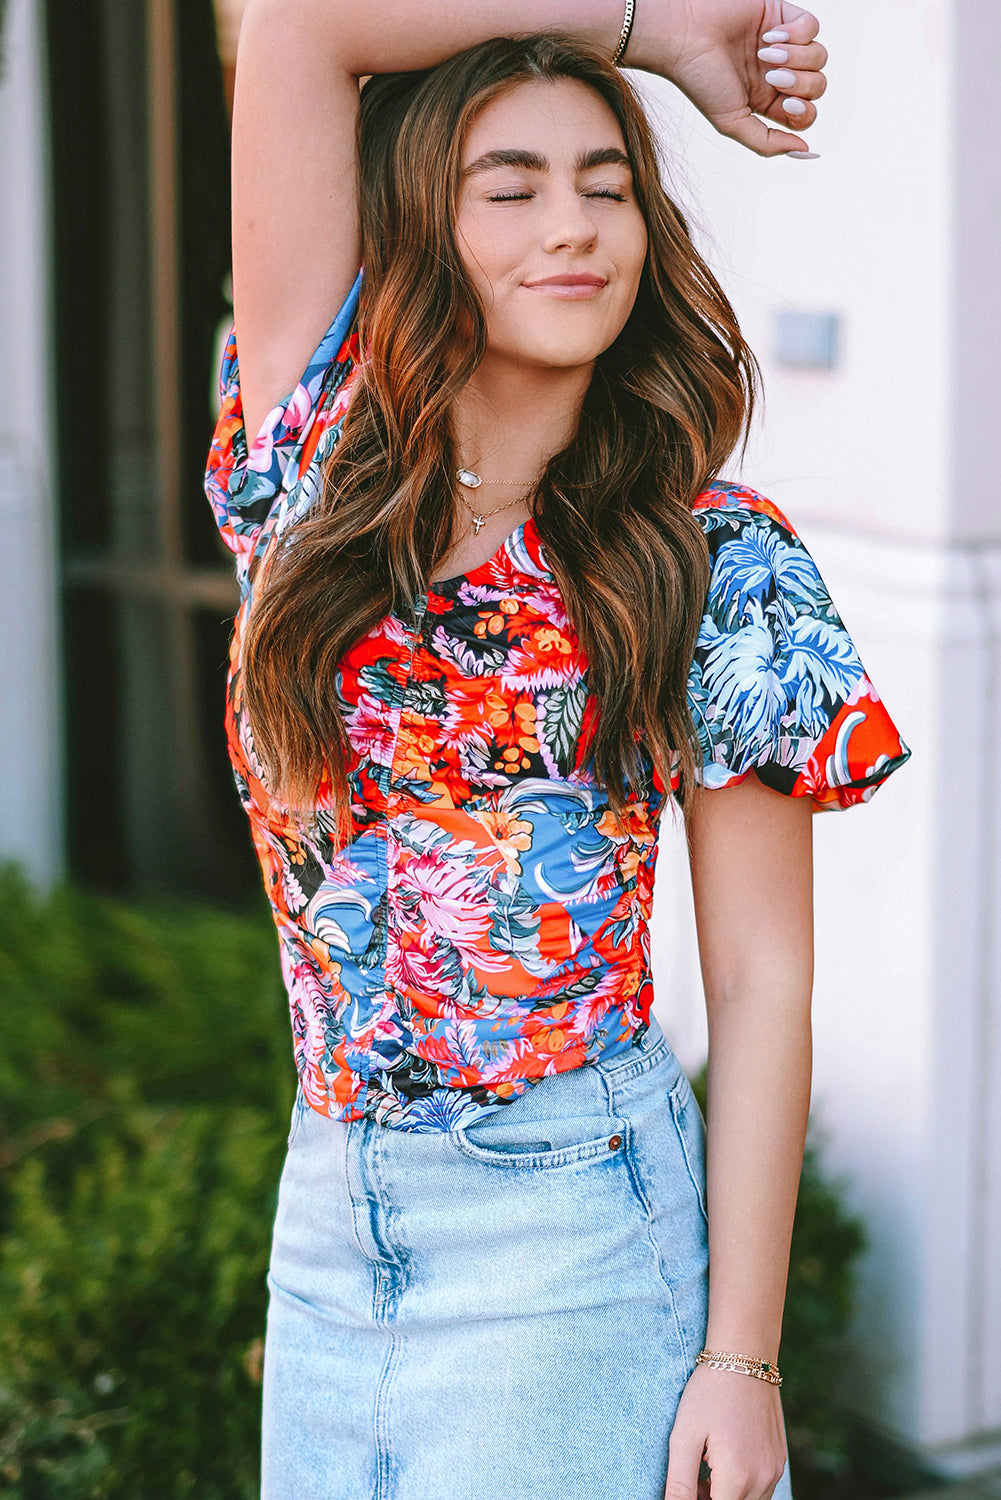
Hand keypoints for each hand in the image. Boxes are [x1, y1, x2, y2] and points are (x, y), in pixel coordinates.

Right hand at [630, 1, 826, 157]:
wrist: (685, 36)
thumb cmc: (701, 79)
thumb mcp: (731, 122)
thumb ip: (766, 143)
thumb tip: (804, 152)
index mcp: (766, 101)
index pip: (805, 114)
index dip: (804, 111)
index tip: (784, 103)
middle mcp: (777, 73)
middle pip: (817, 85)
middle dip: (800, 82)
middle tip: (770, 75)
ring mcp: (782, 44)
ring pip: (819, 56)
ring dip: (797, 57)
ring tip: (765, 53)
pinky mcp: (781, 14)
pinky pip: (812, 26)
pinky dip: (797, 32)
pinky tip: (769, 36)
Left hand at [664, 1363, 787, 1498]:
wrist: (744, 1355)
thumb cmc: (709, 1392)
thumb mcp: (684, 1436)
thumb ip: (679, 1484)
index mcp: (737, 1477)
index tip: (687, 1485)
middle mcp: (763, 1479)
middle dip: (709, 1499)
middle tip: (690, 1477)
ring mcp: (775, 1470)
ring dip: (725, 1496)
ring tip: (704, 1465)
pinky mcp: (779, 1459)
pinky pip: (760, 1488)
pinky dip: (740, 1486)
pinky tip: (721, 1459)